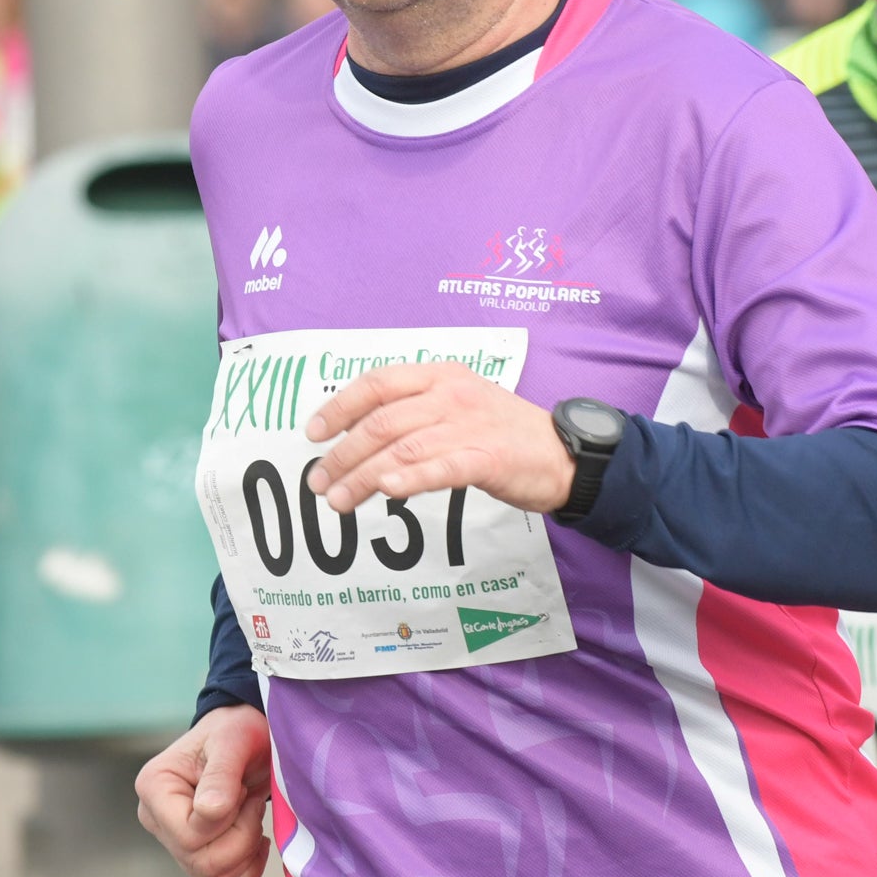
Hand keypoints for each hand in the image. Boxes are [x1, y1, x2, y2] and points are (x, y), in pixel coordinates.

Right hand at [135, 706, 275, 876]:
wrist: (248, 739)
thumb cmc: (237, 732)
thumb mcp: (234, 740)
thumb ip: (221, 774)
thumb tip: (209, 811)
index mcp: (154, 787)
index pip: (188, 834)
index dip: (227, 819)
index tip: (240, 787)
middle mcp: (156, 819)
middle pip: (200, 862)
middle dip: (241, 837)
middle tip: (251, 802)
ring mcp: (173, 841)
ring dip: (247, 851)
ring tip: (251, 814)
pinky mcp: (195, 855)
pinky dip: (248, 867)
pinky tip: (256, 837)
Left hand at [304, 360, 573, 515]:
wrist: (563, 454)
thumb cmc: (504, 433)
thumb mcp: (459, 404)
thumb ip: (415, 412)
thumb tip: (360, 433)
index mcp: (440, 375)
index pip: (377, 383)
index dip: (339, 407)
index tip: (312, 433)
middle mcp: (451, 394)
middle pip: (382, 422)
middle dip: (342, 454)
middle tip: (318, 482)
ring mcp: (470, 425)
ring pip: (402, 449)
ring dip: (362, 476)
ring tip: (338, 501)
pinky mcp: (488, 458)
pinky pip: (441, 468)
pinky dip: (410, 478)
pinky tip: (387, 491)